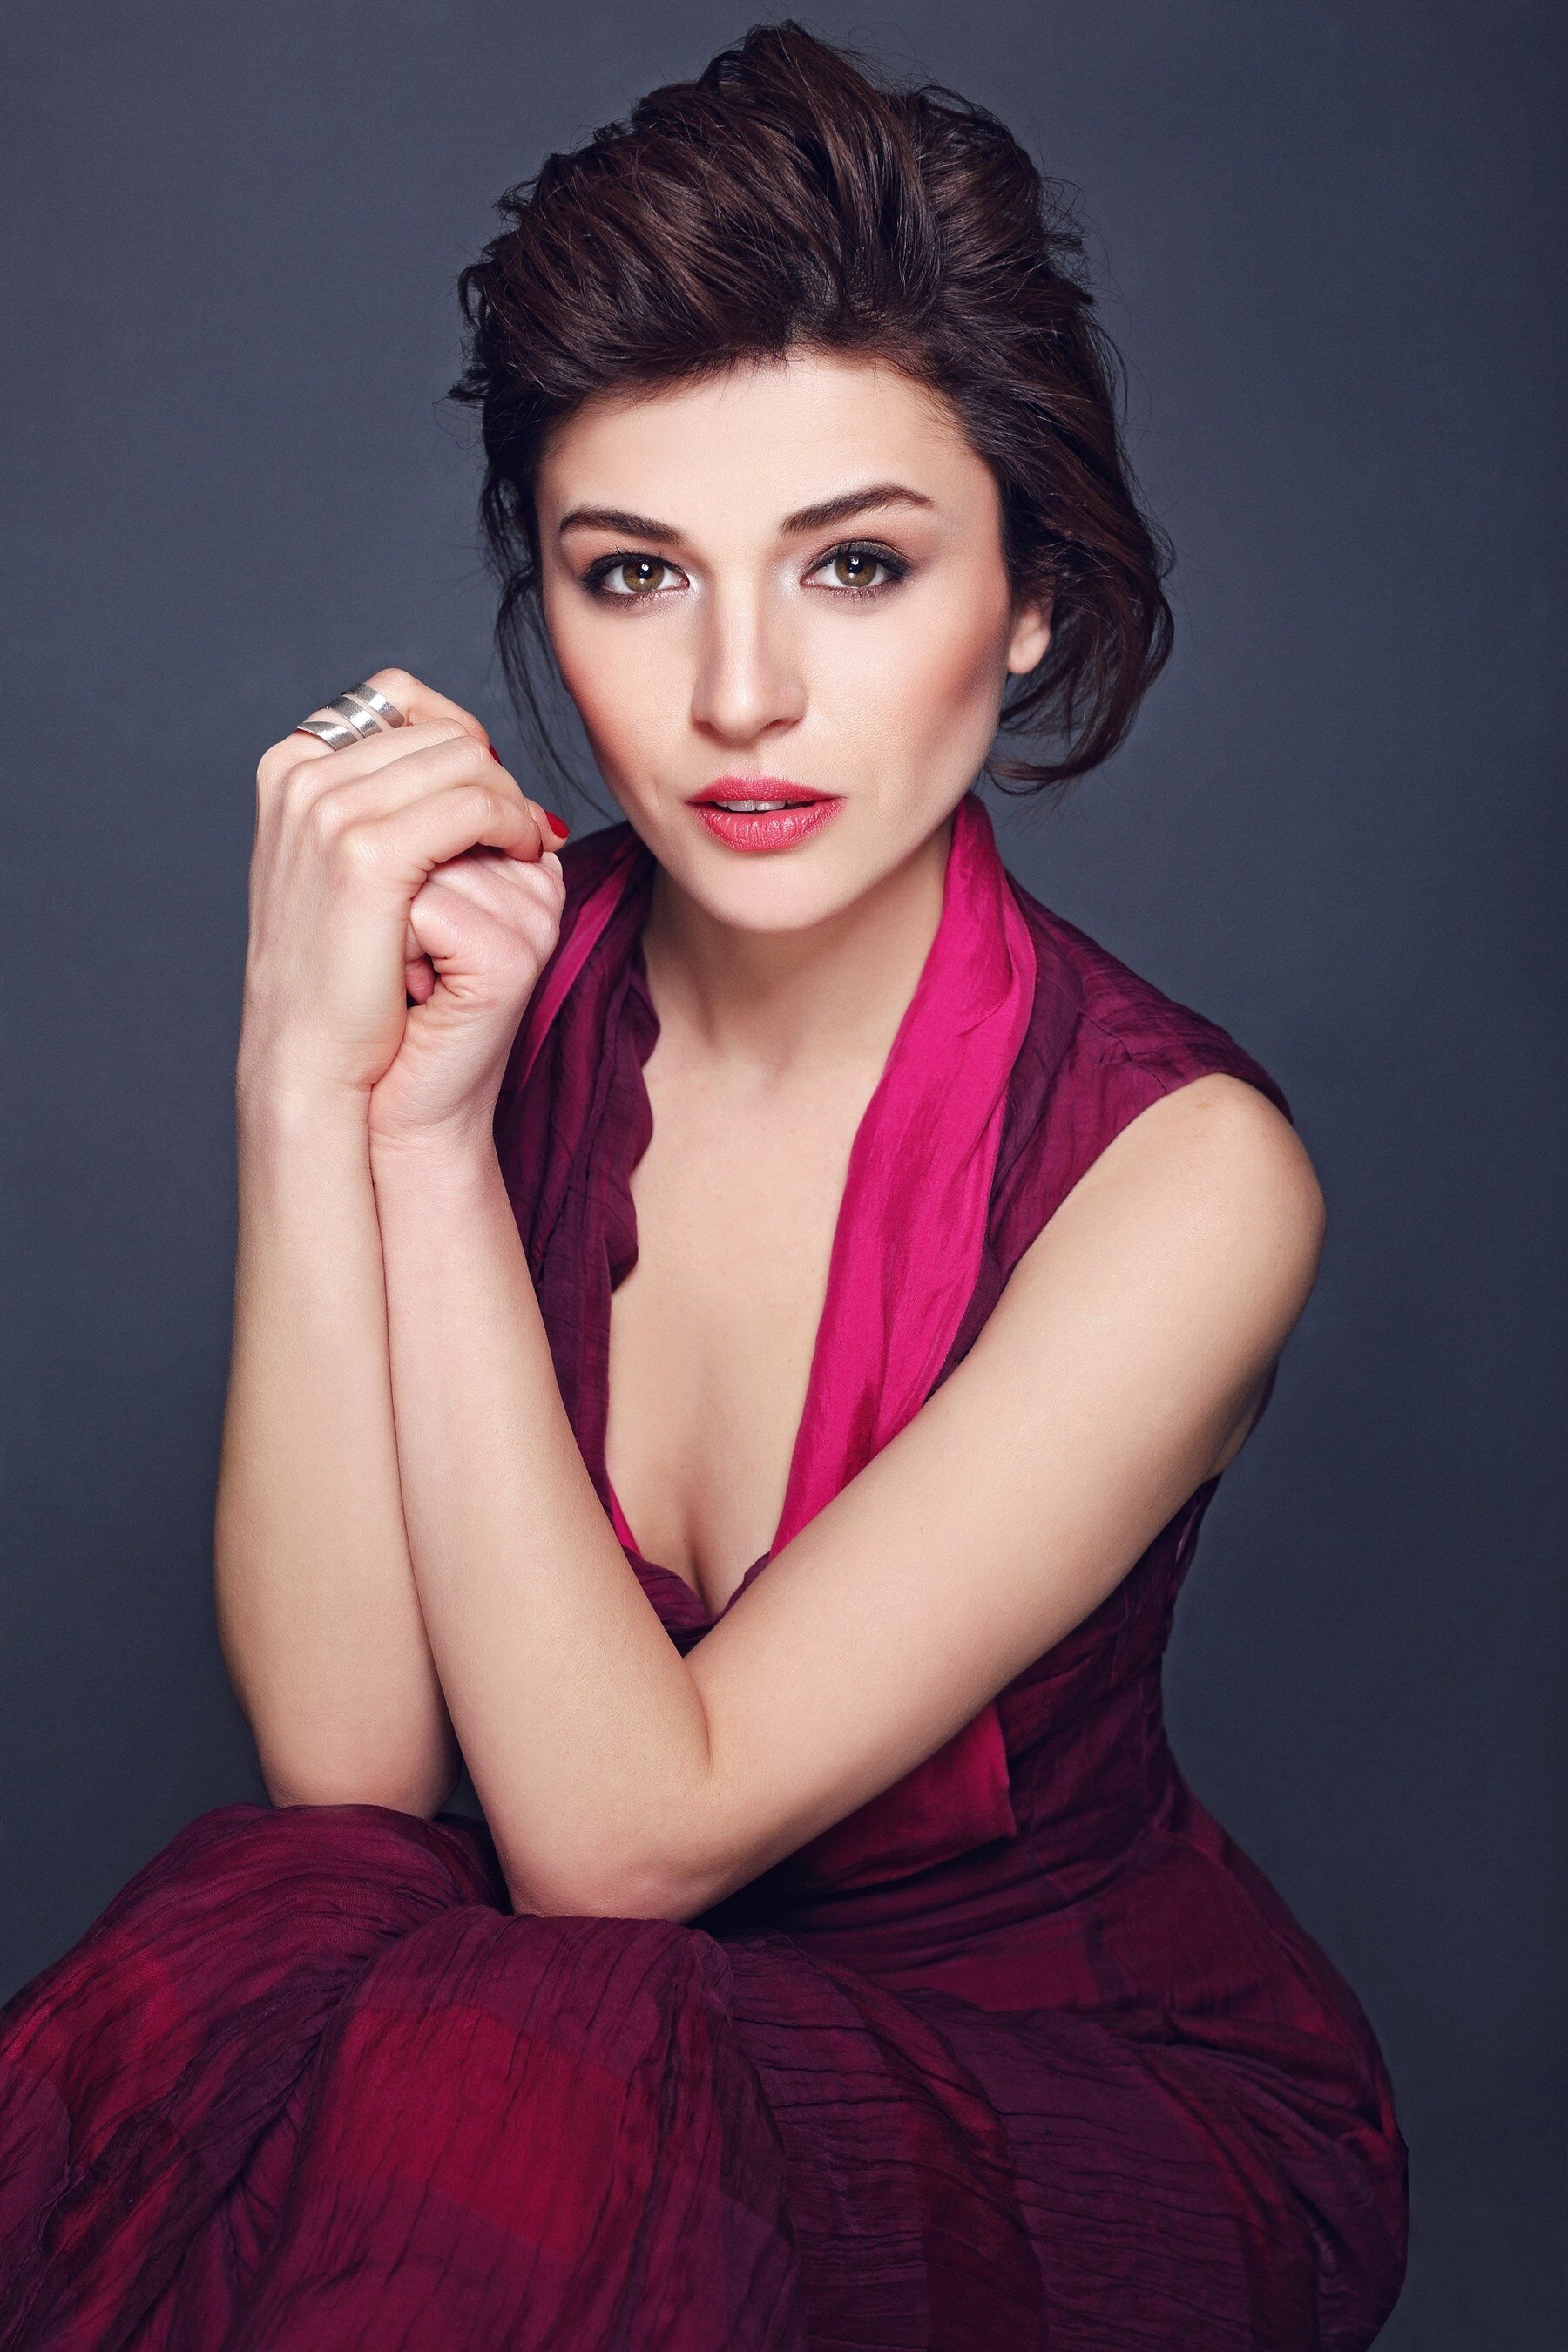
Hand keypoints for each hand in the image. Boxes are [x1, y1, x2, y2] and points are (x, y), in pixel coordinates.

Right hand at [240, 667, 566, 1144]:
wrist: (310, 1057)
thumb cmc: (339, 977)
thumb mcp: (347, 870)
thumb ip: (387, 805)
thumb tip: (471, 755)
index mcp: (288, 768)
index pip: (397, 700)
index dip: (459, 739)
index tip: (490, 791)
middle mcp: (300, 775)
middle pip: (437, 729)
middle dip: (491, 773)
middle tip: (521, 827)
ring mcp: (326, 809)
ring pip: (463, 760)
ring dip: (508, 799)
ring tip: (525, 845)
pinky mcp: (366, 853)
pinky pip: (474, 804)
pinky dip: (512, 823)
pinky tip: (525, 854)